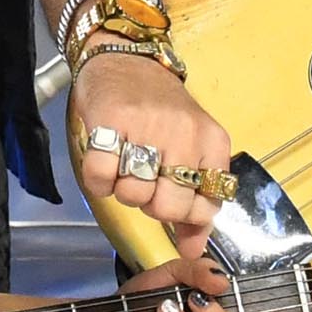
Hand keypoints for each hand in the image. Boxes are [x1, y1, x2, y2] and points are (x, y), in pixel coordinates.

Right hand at [70, 50, 233, 257]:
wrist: (128, 59)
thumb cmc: (162, 111)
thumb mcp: (193, 149)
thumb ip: (196, 204)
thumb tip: (193, 252)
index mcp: (212, 141)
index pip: (206, 207)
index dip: (184, 215)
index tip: (172, 197)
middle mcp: (184, 133)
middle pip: (167, 206)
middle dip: (151, 206)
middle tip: (146, 184)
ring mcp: (148, 126)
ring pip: (132, 195)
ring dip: (122, 191)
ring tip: (125, 166)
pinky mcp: (110, 120)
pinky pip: (99, 178)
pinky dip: (98, 182)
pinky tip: (105, 164)